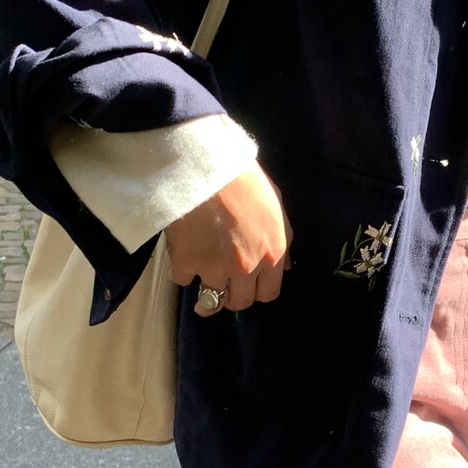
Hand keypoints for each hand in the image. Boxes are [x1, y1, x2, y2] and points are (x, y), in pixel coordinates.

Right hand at [164, 164, 291, 315]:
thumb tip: (286, 266)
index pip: (269, 293)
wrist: (203, 165)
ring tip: (201, 285)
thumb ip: (284, 239)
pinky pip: (182, 280)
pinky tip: (183, 257)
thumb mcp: (276, 204)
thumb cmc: (242, 177)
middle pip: (239, 302)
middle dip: (232, 295)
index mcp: (272, 253)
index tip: (248, 285)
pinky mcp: (186, 263)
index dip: (257, 290)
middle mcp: (246, 267)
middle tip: (224, 283)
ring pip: (210, 300)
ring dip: (206, 295)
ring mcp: (215, 268)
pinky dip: (181, 271)